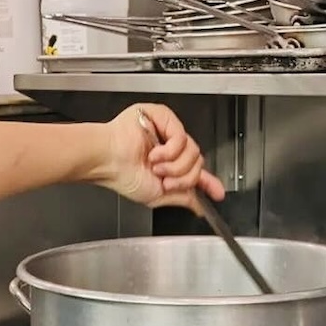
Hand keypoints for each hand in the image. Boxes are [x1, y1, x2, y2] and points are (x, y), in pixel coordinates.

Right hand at [96, 103, 225, 212]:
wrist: (108, 162)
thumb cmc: (123, 176)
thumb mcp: (157, 196)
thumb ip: (182, 199)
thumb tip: (199, 207)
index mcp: (168, 164)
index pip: (195, 171)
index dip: (208, 181)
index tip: (217, 193)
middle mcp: (170, 147)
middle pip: (197, 161)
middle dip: (184, 176)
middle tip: (165, 180)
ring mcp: (167, 131)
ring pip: (193, 150)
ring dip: (175, 165)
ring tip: (155, 166)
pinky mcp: (163, 117)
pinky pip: (182, 136)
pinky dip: (170, 150)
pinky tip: (154, 154)